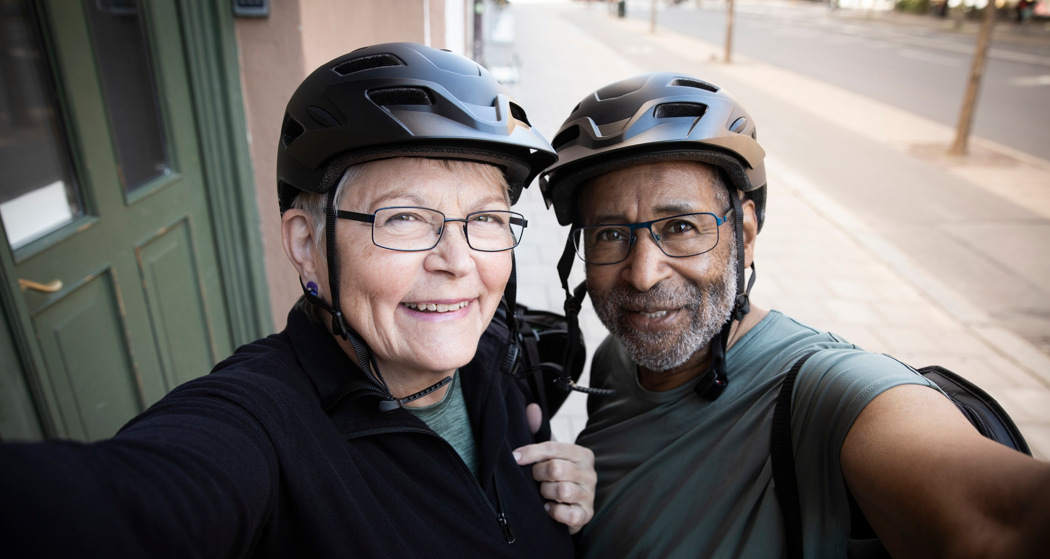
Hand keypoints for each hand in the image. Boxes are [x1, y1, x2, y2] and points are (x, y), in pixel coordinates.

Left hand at [513, 403, 594, 533]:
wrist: (569, 507)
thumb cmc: (557, 476)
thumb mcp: (549, 454)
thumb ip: (539, 431)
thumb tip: (532, 407)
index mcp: (582, 454)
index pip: (554, 448)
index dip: (531, 452)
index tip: (515, 457)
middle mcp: (590, 473)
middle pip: (556, 469)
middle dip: (538, 475)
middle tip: (535, 478)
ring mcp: (590, 495)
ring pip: (561, 490)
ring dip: (546, 493)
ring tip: (544, 493)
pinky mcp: (586, 515)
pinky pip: (567, 513)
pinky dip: (554, 511)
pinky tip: (550, 508)